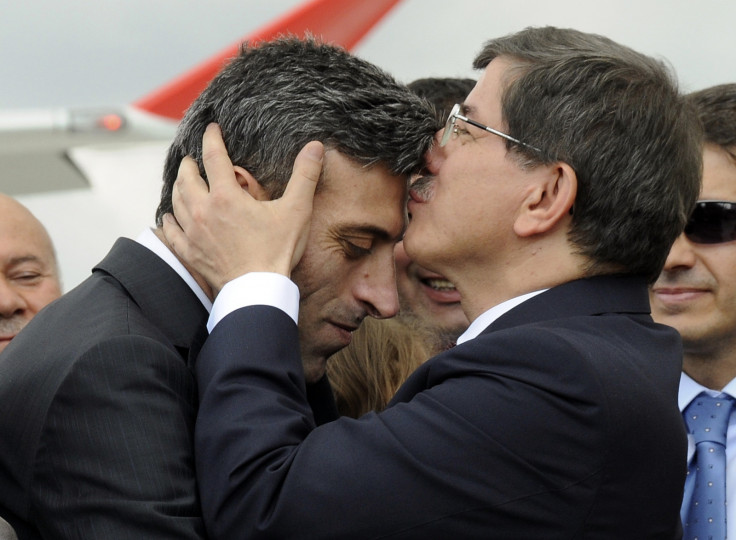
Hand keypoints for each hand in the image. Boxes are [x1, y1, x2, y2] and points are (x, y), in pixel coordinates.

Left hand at [162, 123, 323, 296]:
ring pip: (176, 202)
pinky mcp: (190, 253)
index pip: (213, 157)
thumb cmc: (277, 251)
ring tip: (182, 181)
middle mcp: (204, 211)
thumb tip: (315, 148)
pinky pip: (172, 232)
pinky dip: (169, 221)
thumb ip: (305, 176)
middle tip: (192, 158)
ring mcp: (193, 233)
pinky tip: (170, 217)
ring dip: (178, 187)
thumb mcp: (296, 211)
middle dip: (189, 164)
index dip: (212, 138)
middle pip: (186, 178)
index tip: (211, 129)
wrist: (257, 289)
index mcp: (226, 196)